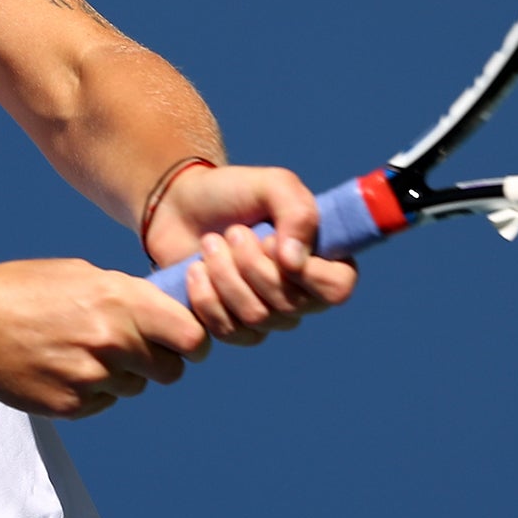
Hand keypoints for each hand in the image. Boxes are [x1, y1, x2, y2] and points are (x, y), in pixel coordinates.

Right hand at [0, 259, 208, 417]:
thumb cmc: (18, 291)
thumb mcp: (76, 273)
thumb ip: (124, 292)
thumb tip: (161, 307)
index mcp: (118, 300)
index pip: (191, 335)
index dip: (194, 338)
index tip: (186, 338)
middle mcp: (112, 342)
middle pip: (172, 369)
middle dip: (163, 360)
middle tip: (139, 348)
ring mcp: (93, 378)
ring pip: (138, 386)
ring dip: (126, 374)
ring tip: (87, 351)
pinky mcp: (74, 406)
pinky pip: (107, 401)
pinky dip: (96, 389)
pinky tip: (65, 367)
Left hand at [142, 164, 358, 345]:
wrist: (180, 207)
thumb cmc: (233, 193)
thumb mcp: (273, 185)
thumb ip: (298, 213)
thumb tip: (294, 262)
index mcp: (324, 260)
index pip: (337, 288)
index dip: (305, 273)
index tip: (270, 241)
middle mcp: (302, 295)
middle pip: (290, 305)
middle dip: (251, 265)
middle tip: (232, 232)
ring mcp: (269, 316)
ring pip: (257, 318)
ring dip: (225, 275)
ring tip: (210, 244)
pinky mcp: (233, 327)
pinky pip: (229, 332)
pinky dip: (206, 298)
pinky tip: (196, 270)